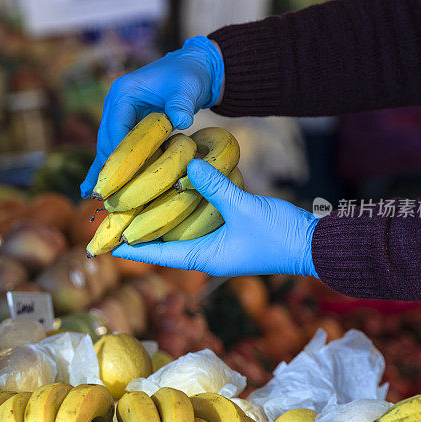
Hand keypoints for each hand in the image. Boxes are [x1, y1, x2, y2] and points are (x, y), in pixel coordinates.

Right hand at [81, 36, 223, 197]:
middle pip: (107, 142)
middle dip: (109, 169)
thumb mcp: (187, 88)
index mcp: (123, 93)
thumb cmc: (188, 77)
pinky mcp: (125, 126)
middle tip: (108, 197)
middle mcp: (114, 105)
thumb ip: (181, 103)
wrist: (190, 71)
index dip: (119, 156)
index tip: (123, 181)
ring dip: (106, 171)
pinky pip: (115, 149)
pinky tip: (90, 188)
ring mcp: (118, 116)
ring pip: (108, 148)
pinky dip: (108, 166)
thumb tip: (180, 121)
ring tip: (94, 197)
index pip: (116, 130)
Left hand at [112, 160, 319, 276]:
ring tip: (139, 202)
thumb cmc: (279, 234)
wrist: (313, 243)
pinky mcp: (231, 232)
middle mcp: (209, 254)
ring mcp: (220, 243)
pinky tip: (177, 191)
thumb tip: (189, 163)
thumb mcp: (244, 207)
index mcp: (206, 258)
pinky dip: (186, 209)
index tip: (107, 241)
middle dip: (143, 231)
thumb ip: (216, 187)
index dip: (132, 248)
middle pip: (166, 244)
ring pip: (182, 232)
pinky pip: (200, 222)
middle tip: (117, 214)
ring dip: (163, 219)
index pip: (160, 255)